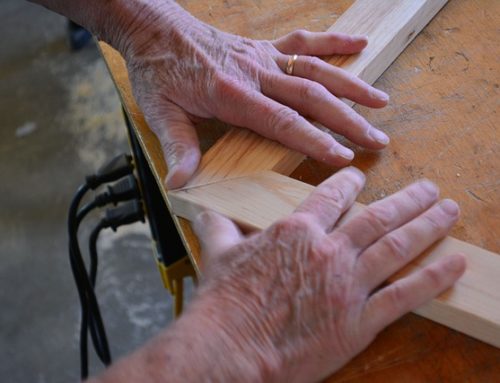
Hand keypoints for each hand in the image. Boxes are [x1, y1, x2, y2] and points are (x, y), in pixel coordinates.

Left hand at [121, 4, 389, 187]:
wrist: (155, 29)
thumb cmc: (158, 71)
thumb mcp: (160, 111)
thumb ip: (177, 146)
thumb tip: (181, 183)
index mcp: (232, 93)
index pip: (282, 121)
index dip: (315, 140)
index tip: (343, 157)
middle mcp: (255, 73)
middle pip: (310, 97)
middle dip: (347, 120)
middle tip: (377, 140)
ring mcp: (263, 56)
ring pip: (315, 70)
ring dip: (351, 85)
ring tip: (381, 103)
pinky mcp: (264, 46)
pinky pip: (304, 42)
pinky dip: (334, 42)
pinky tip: (360, 44)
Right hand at [190, 167, 464, 381]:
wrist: (230, 348)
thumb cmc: (224, 303)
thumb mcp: (218, 255)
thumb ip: (217, 227)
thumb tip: (203, 212)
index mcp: (296, 231)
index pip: (332, 197)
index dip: (350, 183)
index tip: (362, 178)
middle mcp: (328, 251)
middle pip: (377, 216)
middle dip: (408, 199)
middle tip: (430, 187)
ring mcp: (347, 284)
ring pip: (397, 246)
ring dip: (427, 225)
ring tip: (449, 210)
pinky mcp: (359, 320)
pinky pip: (404, 294)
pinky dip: (432, 277)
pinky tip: (453, 263)